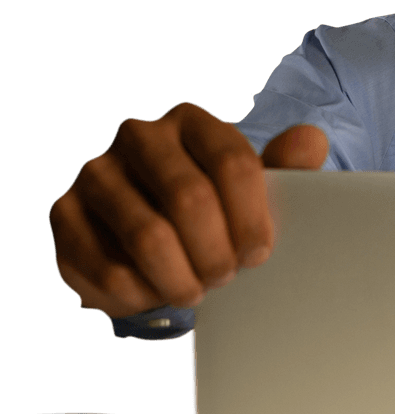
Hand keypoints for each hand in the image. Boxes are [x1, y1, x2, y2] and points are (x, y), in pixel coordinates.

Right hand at [49, 102, 327, 317]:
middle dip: (216, 252)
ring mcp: (96, 172)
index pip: (233, 164)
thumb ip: (287, 164)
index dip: (251, 219)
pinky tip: (156, 292)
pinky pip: (106, 265)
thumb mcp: (256, 188)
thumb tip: (311, 140)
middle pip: (190, 199)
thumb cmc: (217, 209)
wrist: (158, 237)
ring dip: (180, 276)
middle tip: (226, 277)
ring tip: (196, 289)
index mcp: (192, 121)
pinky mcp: (63, 213)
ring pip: (148, 235)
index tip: (259, 255)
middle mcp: (139, 135)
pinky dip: (141, 292)